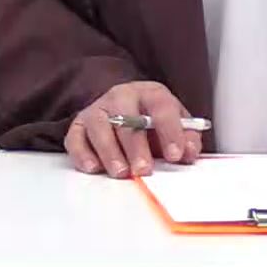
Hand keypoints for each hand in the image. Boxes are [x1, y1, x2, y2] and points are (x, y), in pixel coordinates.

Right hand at [64, 81, 201, 177]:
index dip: (170, 131)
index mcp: (150, 93)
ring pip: (99, 127)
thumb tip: (190, 153)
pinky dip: (83, 154)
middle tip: (144, 170)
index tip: (176, 154)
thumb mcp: (175, 123)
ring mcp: (98, 109)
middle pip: (126, 118)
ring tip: (121, 172)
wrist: (122, 108)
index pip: (161, 106)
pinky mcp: (78, 125)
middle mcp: (121, 97)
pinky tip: (94, 167)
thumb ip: (187, 137)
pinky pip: (76, 138)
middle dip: (136, 147)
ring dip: (110, 152)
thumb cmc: (150, 120)